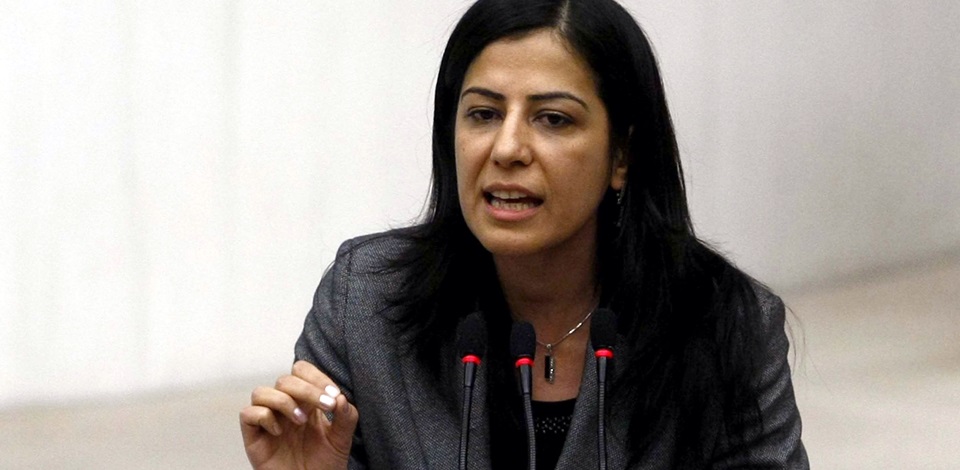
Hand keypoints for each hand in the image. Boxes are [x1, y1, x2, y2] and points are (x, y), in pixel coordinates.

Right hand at [240, 360, 358, 469]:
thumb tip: (341, 397)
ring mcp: (268, 420)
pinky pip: (248, 413)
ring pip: (261, 391)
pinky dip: (264, 417)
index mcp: (305, 401)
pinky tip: (279, 432)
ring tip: (301, 421)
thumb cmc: (323, 464)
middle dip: (307, 389)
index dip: (316, 377)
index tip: (334, 395)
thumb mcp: (342, 439)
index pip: (302, 371)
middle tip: (326, 406)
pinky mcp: (254, 436)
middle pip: (284, 379)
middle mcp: (284, 407)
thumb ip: (346, 417)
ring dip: (283, 401)